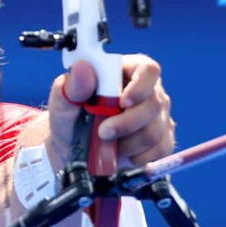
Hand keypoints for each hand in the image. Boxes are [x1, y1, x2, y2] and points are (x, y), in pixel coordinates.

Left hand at [46, 54, 174, 166]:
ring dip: (128, 144)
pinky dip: (137, 157)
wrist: (72, 148)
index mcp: (128, 71)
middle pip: (154, 104)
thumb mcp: (63, 100)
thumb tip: (83, 68)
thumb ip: (73, 85)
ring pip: (155, 132)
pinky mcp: (162, 140)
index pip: (148, 70)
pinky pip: (159, 151)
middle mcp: (149, 92)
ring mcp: (158, 117)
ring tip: (107, 144)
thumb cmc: (70, 117)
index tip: (122, 102)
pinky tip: (121, 154)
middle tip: (103, 132)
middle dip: (127, 123)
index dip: (140, 86)